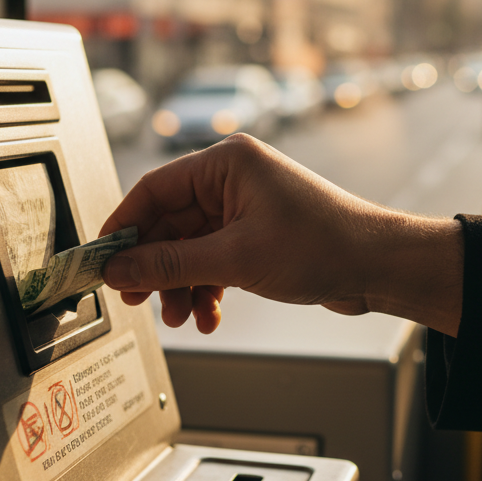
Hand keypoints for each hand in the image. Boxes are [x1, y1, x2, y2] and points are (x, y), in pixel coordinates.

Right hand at [100, 134, 463, 334]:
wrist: (379, 268)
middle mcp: (233, 180)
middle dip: (155, 268)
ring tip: (180, 317)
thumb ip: (170, 264)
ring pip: (189, 249)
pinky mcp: (256, 237)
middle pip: (168, 224)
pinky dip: (206, 289)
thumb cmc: (327, 244)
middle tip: (137, 299)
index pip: (152, 190)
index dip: (123, 228)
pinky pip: (213, 262)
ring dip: (181, 285)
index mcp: (227, 163)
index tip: (102, 261)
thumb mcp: (236, 259)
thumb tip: (120, 269)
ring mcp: (245, 209)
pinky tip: (207, 316)